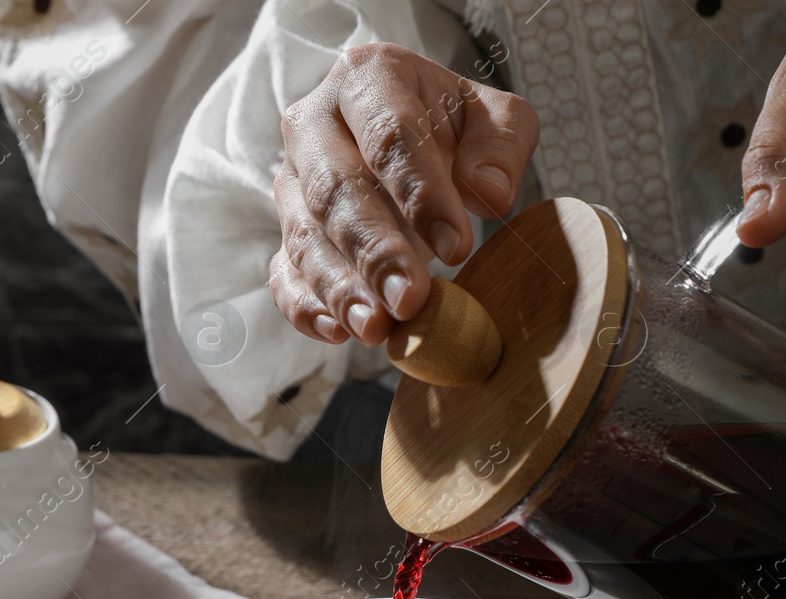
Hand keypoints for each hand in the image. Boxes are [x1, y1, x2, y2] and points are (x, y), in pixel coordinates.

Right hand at [270, 43, 539, 344]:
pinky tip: (337, 331)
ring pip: (304, 236)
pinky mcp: (288, 231)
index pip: (389, 136)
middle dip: (374, 250)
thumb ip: (501, 147)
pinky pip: (284, 271)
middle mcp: (315, 126)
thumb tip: (489, 193)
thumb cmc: (451, 124)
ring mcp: (293, 182)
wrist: (410, 132)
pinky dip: (304, 306)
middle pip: (336, 190)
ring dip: (338, 287)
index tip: (457, 249)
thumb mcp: (494, 117)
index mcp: (368, 79)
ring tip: (375, 328)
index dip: (421, 194)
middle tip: (409, 299)